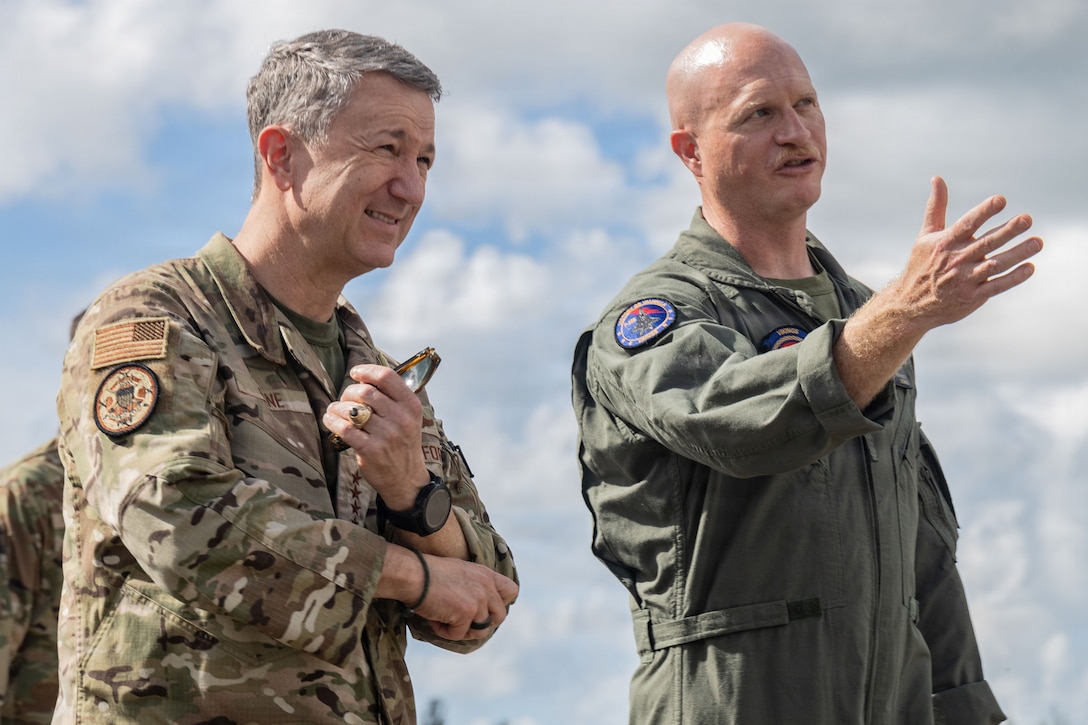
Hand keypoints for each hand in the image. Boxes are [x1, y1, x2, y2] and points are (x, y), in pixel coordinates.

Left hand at [322, 364, 429, 508]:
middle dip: (349, 392)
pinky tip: (330, 420)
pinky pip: (344, 428)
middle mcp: (401, 418)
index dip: (367, 371)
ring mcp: (386, 435)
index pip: (387, 377)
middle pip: (365, 391)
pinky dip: (332, 421)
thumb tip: (364, 377)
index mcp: (411, 405)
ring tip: (335, 410)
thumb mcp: (409, 417)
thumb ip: (392, 397)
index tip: (355, 373)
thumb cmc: (402, 443)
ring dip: (337, 407)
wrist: (406, 479)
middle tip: (345, 399)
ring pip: (352, 409)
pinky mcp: (370, 450)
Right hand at [414, 555, 518, 640]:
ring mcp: (478, 601)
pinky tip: (434, 619)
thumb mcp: (461, 571)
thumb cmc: (429, 572)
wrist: (414, 574)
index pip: (512, 591)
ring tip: (444, 619)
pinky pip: (458, 635)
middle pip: (500, 617)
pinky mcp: (466, 614)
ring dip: (462, 630)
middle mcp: (486, 587)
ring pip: (480, 631)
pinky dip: (444, 632)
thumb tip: (478, 606)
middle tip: (461, 620)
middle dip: (481, 623)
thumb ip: (475, 585)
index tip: (486, 607)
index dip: (501, 603)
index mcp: (486, 575)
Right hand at [834, 177, 1042, 407]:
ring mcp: (965, 280)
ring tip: (1038, 242)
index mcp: (946, 242)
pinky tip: (1029, 267)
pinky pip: (996, 286)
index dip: (984, 212)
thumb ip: (936, 207)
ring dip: (1018, 253)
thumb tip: (937, 178)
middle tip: (1027, 219)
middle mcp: (957, 260)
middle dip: (1008, 231)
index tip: (1001, 200)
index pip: (967, 224)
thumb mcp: (926, 235)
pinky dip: (1013, 278)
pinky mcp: (972, 297)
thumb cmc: (921, 265)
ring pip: (996, 264)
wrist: (910, 304)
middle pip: (987, 243)